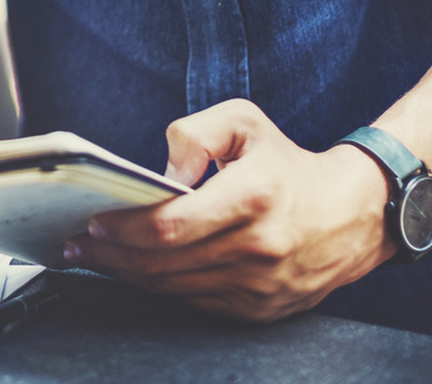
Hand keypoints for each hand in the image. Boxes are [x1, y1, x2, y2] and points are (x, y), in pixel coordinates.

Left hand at [63, 99, 394, 321]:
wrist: (353, 214)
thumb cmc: (286, 163)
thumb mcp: (245, 122)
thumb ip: (196, 132)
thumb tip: (163, 172)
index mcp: (252, 197)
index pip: (169, 226)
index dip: (124, 228)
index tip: (94, 220)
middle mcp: (258, 246)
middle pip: (162, 264)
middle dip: (109, 254)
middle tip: (78, 243)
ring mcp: (261, 284)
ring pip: (173, 288)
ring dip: (127, 273)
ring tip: (97, 255)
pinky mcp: (261, 309)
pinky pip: (195, 302)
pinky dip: (162, 287)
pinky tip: (139, 270)